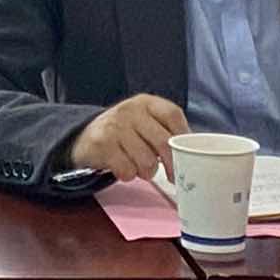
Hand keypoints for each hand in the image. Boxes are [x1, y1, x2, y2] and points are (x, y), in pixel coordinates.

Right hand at [67, 93, 189, 181]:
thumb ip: (166, 132)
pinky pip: (127, 169)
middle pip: (163, 142)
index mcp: (145, 102)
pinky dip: (128, 175)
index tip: (188, 157)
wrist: (85, 136)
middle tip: (173, 176)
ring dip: (146, 172)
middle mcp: (130, 110)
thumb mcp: (145, 123)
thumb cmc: (124, 133)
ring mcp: (115, 126)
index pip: (173, 115)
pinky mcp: (102, 143)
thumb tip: (194, 154)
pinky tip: (123, 167)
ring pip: (146, 160)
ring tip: (140, 167)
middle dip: (171, 165)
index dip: (184, 138)